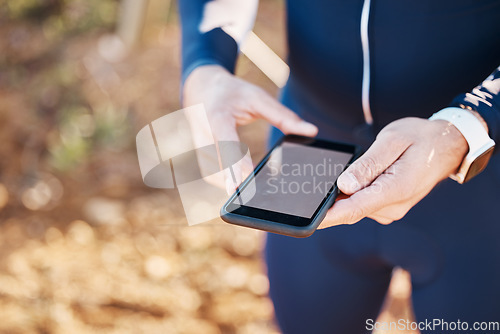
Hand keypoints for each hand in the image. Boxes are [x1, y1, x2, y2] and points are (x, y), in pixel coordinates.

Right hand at [183, 65, 317, 191]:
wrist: (200, 88)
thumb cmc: (231, 93)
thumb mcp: (258, 97)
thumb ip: (283, 116)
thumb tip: (312, 131)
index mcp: (217, 117)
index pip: (227, 144)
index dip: (236, 163)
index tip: (246, 179)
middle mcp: (204, 135)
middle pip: (221, 166)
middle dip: (236, 181)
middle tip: (254, 196)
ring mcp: (200, 149)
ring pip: (217, 176)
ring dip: (233, 183)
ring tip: (250, 192)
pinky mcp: (202, 159)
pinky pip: (215, 177)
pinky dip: (229, 182)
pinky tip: (242, 184)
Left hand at [319, 117, 468, 226]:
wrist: (446, 145)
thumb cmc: (420, 139)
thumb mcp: (391, 142)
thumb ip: (367, 165)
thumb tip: (344, 185)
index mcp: (395, 190)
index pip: (355, 209)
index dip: (329, 215)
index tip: (310, 219)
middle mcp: (393, 206)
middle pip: (352, 208)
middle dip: (331, 201)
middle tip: (313, 188)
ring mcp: (391, 209)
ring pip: (356, 205)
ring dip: (344, 194)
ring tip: (347, 171)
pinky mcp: (388, 206)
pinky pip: (363, 203)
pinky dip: (353, 194)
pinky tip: (355, 179)